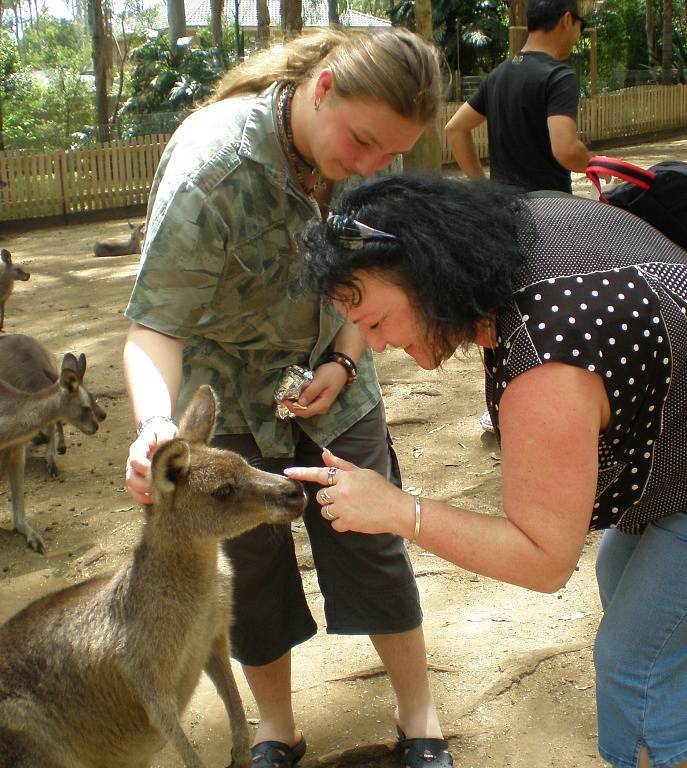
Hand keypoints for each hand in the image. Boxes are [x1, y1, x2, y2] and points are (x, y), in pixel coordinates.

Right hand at [125, 419, 178, 503]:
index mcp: (138, 448)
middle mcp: (132, 461)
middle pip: (130, 477)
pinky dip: (142, 498)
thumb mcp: (165, 430)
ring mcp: (134, 471)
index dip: (144, 468)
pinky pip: (135, 492)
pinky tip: (154, 500)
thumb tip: (164, 447)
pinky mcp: (138, 479)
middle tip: (160, 488)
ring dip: (142, 494)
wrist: (159, 433)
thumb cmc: (163, 432)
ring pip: (131, 487)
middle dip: (144, 485)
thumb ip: (165, 437)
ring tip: (158, 497)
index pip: (135, 460)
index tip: (158, 472)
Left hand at [282, 362, 347, 418]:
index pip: (304, 412)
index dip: (293, 407)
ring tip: (287, 396)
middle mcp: (321, 408)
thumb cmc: (331, 374)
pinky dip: (299, 400)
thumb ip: (310, 392)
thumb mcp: (320, 381)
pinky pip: (306, 404)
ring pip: (304, 409)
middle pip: (303, 412)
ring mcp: (320, 405)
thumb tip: (300, 402)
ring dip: (295, 404)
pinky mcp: (318, 400)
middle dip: (292, 407)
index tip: (284, 399)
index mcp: (322, 405)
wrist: (341, 369)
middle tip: (283, 398)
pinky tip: (295, 394)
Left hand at [284, 449, 411, 535]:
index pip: (319, 473)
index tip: (287, 472)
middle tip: (343, 498)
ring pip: (325, 511)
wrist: (396, 510)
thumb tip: (325, 454)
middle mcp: (341, 492)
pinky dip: (341, 523)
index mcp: (345, 477)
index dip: (302, 473)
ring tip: (349, 508)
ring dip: (333, 510)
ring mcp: (343, 508)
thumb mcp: (362, 473)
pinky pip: (334, 524)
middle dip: (328, 498)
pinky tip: (353, 518)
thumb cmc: (381, 489)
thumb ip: (341, 466)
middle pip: (320, 496)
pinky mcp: (347, 522)